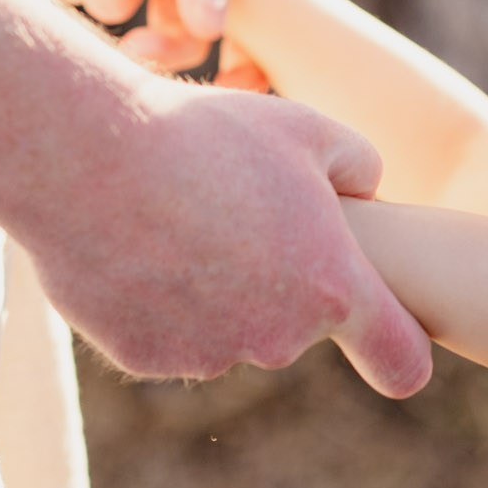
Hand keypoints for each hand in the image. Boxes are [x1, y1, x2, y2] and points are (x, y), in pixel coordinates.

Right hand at [12, 77, 431, 395]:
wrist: (86, 155)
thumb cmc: (205, 132)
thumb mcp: (305, 127)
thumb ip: (359, 168)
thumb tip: (366, 195)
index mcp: (332, 285)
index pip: (400, 359)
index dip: (402, 356)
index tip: (395, 354)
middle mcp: (277, 337)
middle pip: (295, 325)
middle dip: (280, 284)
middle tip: (237, 215)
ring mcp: (208, 354)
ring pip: (229, 330)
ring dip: (218, 293)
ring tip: (179, 220)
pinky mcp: (144, 359)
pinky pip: (169, 334)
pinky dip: (160, 302)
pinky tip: (136, 244)